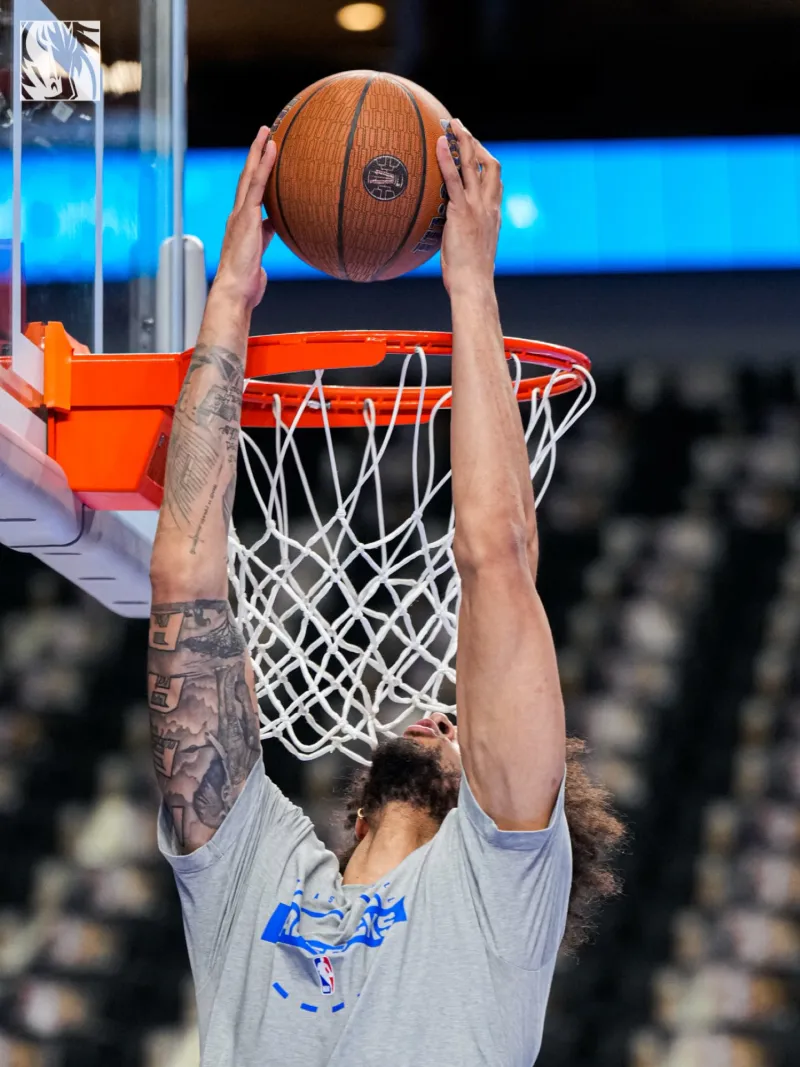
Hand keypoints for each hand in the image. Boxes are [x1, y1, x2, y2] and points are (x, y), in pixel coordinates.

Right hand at [213, 127, 276, 310]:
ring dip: (258, 152)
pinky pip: (257, 185)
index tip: (263, 159)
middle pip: (247, 178)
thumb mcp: (259, 255)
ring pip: (250, 176)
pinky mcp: (246, 216)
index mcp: (241, 225)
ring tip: (266, 132)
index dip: (256, 174)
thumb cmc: (246, 282)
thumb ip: (266, 238)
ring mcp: (241, 214)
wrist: (235, 290)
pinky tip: (272, 149)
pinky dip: (264, 165)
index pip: (250, 193)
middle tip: (263, 134)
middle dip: (254, 155)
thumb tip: (277, 228)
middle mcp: (238, 215)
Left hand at [436, 120, 501, 295]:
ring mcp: (477, 207)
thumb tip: (449, 237)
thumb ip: (464, 237)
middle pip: (490, 166)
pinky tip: (440, 143)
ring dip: (464, 140)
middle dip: (478, 144)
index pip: (495, 183)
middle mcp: (489, 206)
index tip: (477, 153)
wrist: (473, 284)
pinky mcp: (462, 211)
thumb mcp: (470, 251)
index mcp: (494, 216)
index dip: (487, 164)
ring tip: (452, 124)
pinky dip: (447, 158)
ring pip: (474, 164)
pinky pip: (454, 178)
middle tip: (462, 130)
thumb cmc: (469, 276)